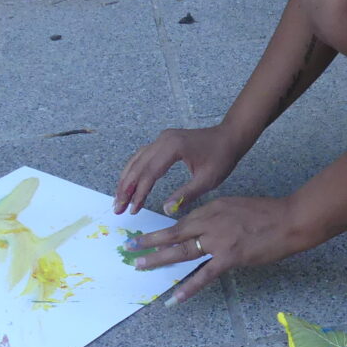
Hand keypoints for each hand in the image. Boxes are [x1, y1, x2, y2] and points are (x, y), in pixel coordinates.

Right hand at [113, 125, 245, 216]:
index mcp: (173, 147)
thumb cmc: (222, 157)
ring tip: (120, 200)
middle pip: (138, 166)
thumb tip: (166, 210)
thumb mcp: (207, 180)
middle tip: (117, 208)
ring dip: (126, 180)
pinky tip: (129, 184)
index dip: (139, 193)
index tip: (133, 209)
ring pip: (136, 160)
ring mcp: (162, 138)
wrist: (229, 137)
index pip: (150, 173)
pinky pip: (142, 156)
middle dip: (126, 189)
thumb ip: (186, 194)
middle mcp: (163, 139)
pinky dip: (134, 171)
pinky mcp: (163, 141)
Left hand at [131, 195, 313, 305]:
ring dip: (159, 259)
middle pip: (174, 233)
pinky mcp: (230, 257)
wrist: (290, 219)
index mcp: (213, 208)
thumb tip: (204, 230)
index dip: (163, 230)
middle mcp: (211, 222)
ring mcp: (219, 240)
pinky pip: (205, 275)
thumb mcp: (237, 206)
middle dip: (150, 241)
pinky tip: (175, 297)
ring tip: (140, 266)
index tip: (147, 235)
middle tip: (130, 248)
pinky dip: (189, 287)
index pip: (182, 221)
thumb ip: (217, 217)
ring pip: (183, 251)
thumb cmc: (269, 214)